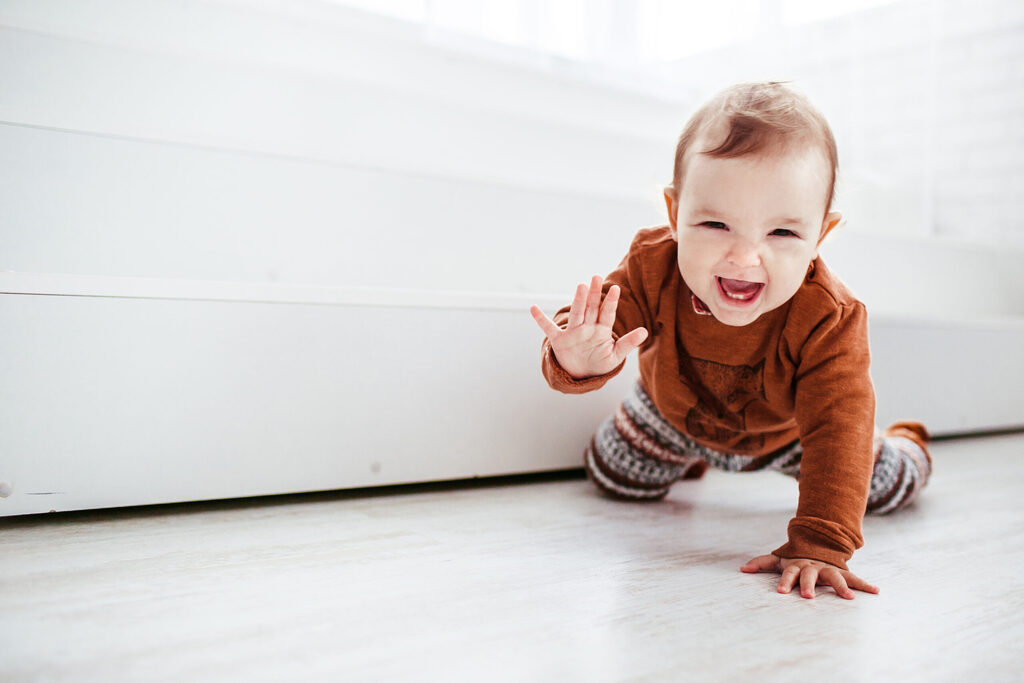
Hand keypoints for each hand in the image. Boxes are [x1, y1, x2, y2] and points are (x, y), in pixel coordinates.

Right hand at [530, 275, 647, 379]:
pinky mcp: (560, 340)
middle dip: (594, 294)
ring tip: (581, 286)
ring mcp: (573, 332)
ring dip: (578, 301)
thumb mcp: (616, 356)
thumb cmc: (600, 362)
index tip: (616, 289)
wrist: (582, 374)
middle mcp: (587, 327)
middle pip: (592, 308)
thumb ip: (628, 343)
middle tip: (597, 277)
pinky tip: (533, 308)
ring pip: (577, 314)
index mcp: (602, 330)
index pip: (607, 314)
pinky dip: (540, 319)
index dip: (611, 302)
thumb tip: (645, 332)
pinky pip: (549, 329)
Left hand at [740, 554, 879, 599]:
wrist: (819, 546)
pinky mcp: (842, 573)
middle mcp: (814, 567)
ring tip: (849, 599)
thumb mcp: (779, 560)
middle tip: (806, 597)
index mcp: (797, 565)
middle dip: (808, 585)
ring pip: (835, 577)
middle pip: (810, 575)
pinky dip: (865, 585)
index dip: (784, 581)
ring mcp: (829, 569)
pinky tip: (876, 591)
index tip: (780, 592)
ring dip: (841, 587)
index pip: (789, 573)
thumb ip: (761, 563)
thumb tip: (741, 569)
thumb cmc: (796, 559)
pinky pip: (855, 579)